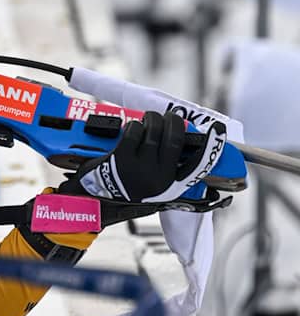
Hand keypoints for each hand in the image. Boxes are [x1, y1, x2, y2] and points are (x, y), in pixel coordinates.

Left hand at [58, 111, 226, 202]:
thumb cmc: (128, 188)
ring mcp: (140, 168)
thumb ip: (170, 171)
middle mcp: (159, 178)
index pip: (198, 166)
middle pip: (175, 139)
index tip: (218, 131)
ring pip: (153, 132)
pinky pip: (134, 131)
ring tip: (150, 118)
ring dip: (152, 119)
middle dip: (173, 121)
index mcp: (171, 186)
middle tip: (169, 117)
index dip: (211, 147)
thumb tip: (185, 142)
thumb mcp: (155, 188)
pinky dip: (135, 125)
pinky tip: (133, 128)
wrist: (97, 198)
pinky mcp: (122, 158)